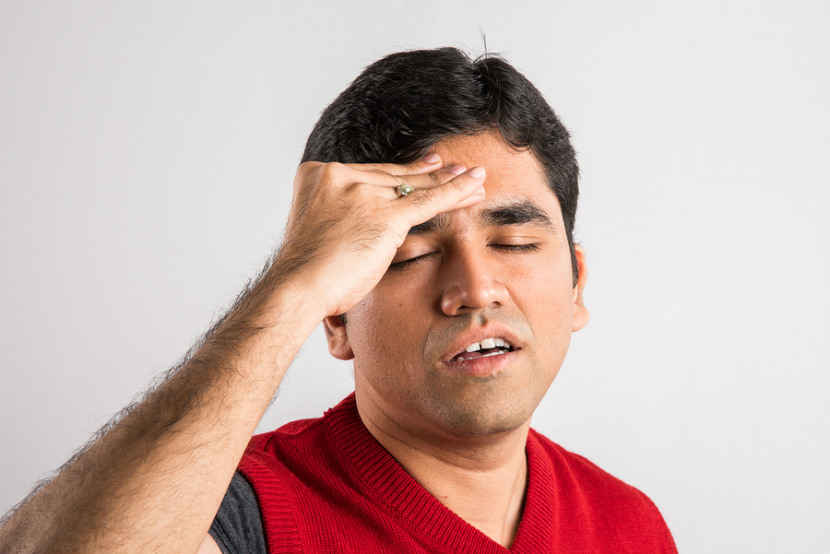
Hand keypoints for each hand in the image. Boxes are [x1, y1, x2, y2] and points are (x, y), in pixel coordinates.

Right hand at [275, 154, 485, 317]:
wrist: (297, 288)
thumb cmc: (305, 274)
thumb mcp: (320, 232)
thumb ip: (342, 219)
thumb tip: (367, 227)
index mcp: (318, 176)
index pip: (371, 175)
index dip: (402, 175)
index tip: (424, 167)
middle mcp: (339, 176)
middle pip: (395, 177)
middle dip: (430, 176)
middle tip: (455, 167)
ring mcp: (361, 193)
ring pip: (415, 187)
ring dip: (449, 183)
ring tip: (474, 177)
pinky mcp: (383, 215)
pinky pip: (427, 201)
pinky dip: (455, 192)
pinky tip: (474, 185)